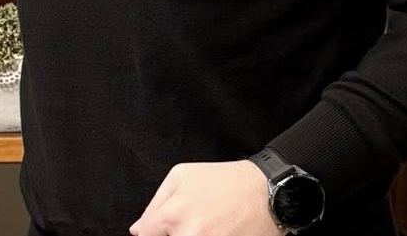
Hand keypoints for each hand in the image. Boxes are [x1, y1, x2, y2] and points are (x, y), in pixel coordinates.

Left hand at [128, 160, 279, 235]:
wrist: (267, 192)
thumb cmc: (226, 181)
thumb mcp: (182, 176)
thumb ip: (155, 203)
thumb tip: (138, 230)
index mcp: (172, 215)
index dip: (155, 232)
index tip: (167, 229)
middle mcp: (188, 235)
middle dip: (175, 234)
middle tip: (196, 221)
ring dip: (193, 235)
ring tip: (209, 225)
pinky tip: (219, 231)